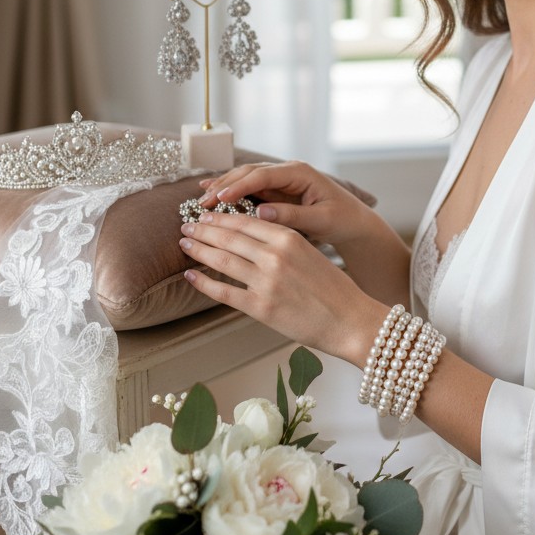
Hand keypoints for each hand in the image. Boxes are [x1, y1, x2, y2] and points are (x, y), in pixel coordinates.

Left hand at [180, 210, 384, 365]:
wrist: (350, 319)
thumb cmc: (334, 288)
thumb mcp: (310, 252)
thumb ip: (282, 243)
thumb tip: (251, 238)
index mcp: (289, 238)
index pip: (245, 222)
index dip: (220, 217)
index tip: (205, 214)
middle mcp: (275, 256)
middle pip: (229, 238)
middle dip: (204, 230)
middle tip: (186, 226)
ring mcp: (266, 282)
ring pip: (222, 261)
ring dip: (199, 251)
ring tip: (185, 245)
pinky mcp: (260, 308)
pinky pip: (224, 292)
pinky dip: (204, 283)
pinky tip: (190, 276)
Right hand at [198, 161, 374, 249]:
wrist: (353, 221)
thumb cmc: (342, 219)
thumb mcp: (321, 219)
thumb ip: (292, 216)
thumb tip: (260, 212)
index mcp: (300, 173)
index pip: (264, 175)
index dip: (240, 185)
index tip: (220, 198)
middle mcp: (288, 171)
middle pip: (250, 172)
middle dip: (225, 185)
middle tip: (202, 202)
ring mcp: (281, 179)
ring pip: (246, 178)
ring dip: (224, 187)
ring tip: (201, 200)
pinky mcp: (276, 190)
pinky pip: (250, 188)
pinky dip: (231, 191)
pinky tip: (212, 194)